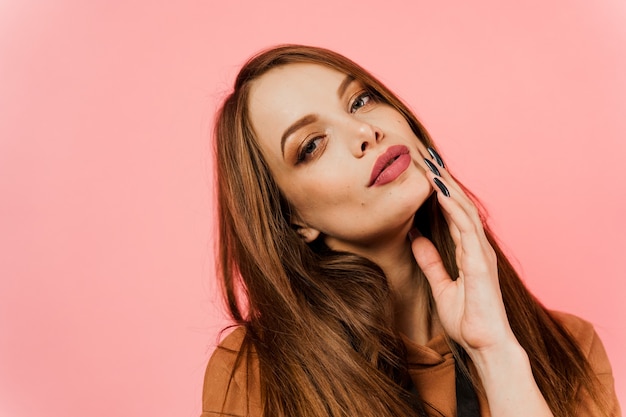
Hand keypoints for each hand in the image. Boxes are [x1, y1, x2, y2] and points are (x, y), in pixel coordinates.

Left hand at [410, 148, 517, 357]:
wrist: (485, 346)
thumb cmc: (469, 320)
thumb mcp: (441, 286)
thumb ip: (430, 262)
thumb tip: (416, 239)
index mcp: (469, 251)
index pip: (453, 213)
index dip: (439, 191)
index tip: (423, 172)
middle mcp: (477, 247)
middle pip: (459, 205)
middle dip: (443, 180)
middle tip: (425, 157)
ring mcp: (481, 253)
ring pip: (463, 209)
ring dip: (447, 186)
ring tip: (430, 164)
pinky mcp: (481, 262)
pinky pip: (465, 228)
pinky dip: (453, 207)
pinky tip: (440, 191)